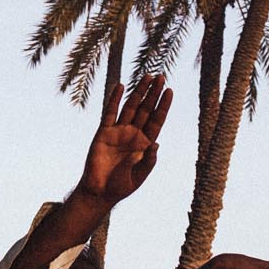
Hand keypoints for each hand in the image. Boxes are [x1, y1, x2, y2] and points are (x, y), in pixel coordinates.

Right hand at [77, 76, 173, 205]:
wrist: (99, 191)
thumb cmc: (121, 186)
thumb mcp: (139, 176)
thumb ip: (148, 161)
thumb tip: (156, 144)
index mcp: (145, 144)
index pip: (157, 120)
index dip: (163, 106)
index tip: (169, 91)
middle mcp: (133, 134)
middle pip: (146, 109)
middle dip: (153, 94)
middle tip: (161, 77)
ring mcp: (119, 131)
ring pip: (131, 107)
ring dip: (139, 92)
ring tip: (147, 76)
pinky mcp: (104, 132)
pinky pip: (110, 112)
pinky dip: (115, 99)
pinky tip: (121, 86)